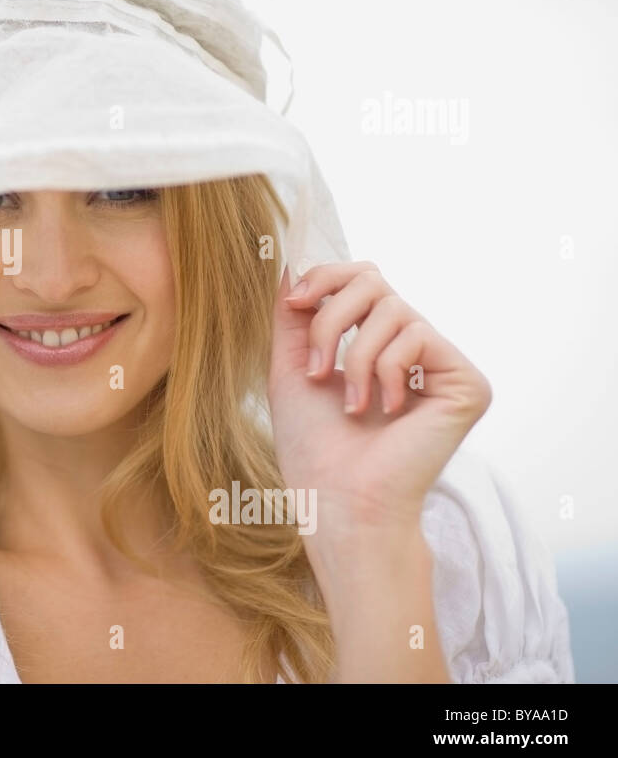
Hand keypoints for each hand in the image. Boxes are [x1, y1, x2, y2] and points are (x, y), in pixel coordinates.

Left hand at [267, 261, 492, 536]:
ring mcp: (441, 364)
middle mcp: (412, 348)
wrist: (336, 495)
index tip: (293, 302)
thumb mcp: (292, 365)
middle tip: (315, 366)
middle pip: (374, 280)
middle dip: (332, 317)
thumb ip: (295, 314)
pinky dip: (386, 370)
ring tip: (349, 403)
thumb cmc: (312, 443)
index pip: (361, 278)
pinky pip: (418, 336)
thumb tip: (292, 262)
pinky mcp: (467, 382)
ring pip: (392, 307)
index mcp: (374, 343)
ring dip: (353, 356)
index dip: (326, 276)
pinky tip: (385, 411)